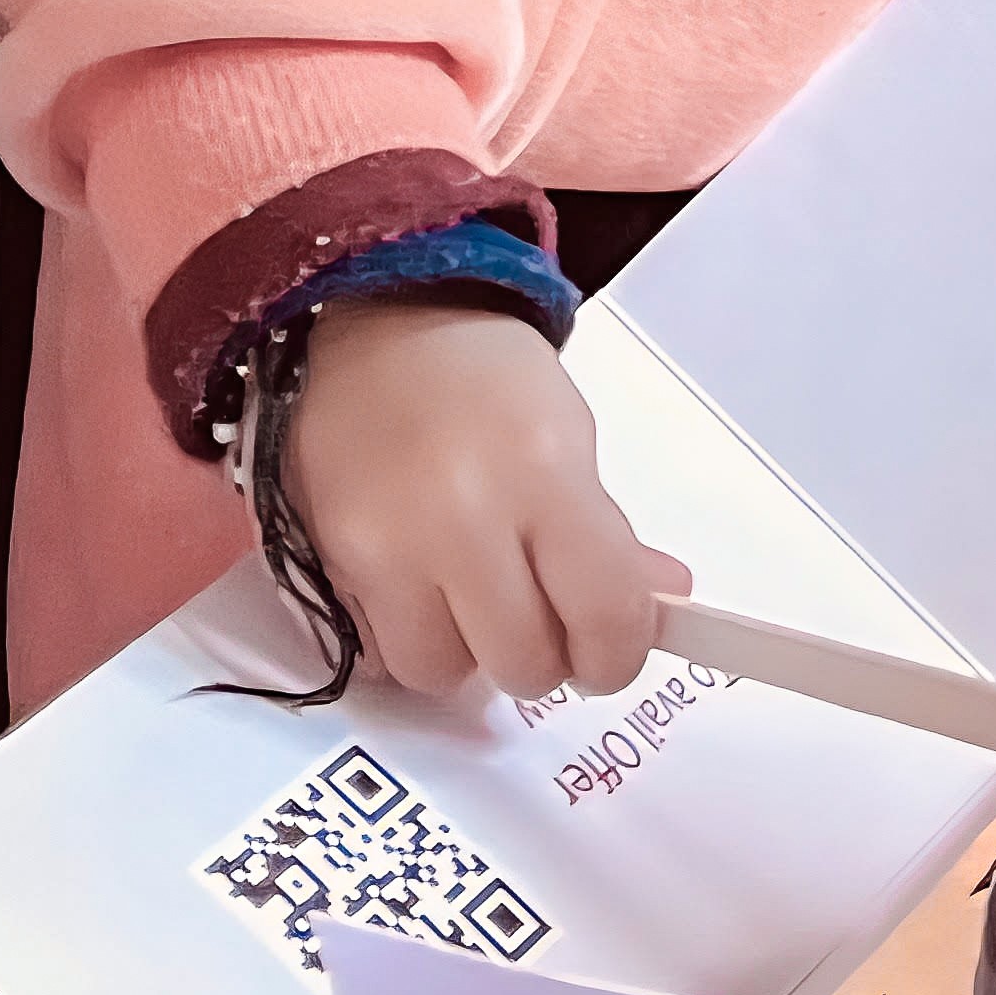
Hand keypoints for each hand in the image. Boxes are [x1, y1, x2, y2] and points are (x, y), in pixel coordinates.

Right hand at [283, 294, 691, 700]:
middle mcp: (465, 515)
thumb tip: (660, 600)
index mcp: (544, 472)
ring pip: (445, 673)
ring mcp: (389, 543)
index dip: (619, 653)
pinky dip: (414, 638)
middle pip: (524, 661)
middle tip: (545, 619)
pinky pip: (383, 651)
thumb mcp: (570, 435)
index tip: (613, 652)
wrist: (381, 322)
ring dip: (471, 654)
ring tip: (476, 600)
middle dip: (546, 655)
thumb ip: (609, 534)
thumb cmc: (487, 376)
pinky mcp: (335, 557)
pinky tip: (426, 590)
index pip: (604, 609)